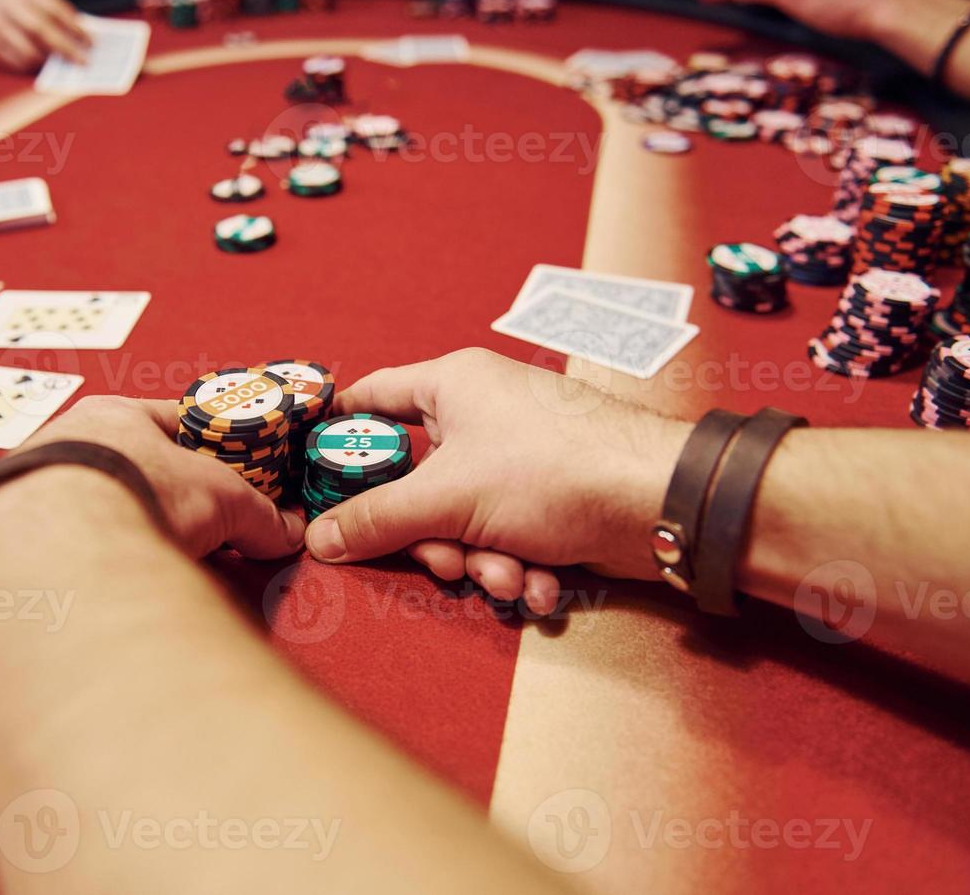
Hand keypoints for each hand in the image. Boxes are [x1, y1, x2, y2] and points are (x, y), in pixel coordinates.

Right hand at [0, 0, 90, 72]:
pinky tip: (43, 67)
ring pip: (26, 50)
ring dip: (48, 61)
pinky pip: (15, 61)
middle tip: (83, 61)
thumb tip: (83, 40)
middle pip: (40, 29)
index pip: (54, 9)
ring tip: (63, 66)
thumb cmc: (26, 3)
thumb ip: (59, 14)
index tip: (91, 42)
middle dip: (65, 48)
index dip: (74, 27)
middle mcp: (9, 5)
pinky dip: (32, 67)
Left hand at [19, 396, 304, 560]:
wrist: (57, 543)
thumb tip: (283, 533)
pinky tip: (114, 581)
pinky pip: (65, 549)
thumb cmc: (125, 490)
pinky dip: (92, 563)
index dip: (208, 446)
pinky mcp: (16, 545)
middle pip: (133, 469)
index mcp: (112, 415)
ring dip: (124, 530)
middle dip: (166, 498)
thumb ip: (257, 515)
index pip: (171, 422)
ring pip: (93, 508)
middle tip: (197, 527)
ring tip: (157, 560)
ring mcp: (35, 494)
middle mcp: (65, 447)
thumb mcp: (219, 496)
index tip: (229, 468)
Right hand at [302, 349, 691, 614]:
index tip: (310, 472)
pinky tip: (543, 583)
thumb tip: (317, 538)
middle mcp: (484, 414)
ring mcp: (519, 457)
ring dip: (482, 562)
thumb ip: (376, 519)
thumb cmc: (551, 471)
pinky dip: (520, 565)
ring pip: (464, 520)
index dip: (339, 433)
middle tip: (445, 562)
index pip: (373, 397)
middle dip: (433, 538)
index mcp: (452, 386)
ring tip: (512, 576)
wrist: (658, 503)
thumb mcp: (447, 499)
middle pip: (418, 482)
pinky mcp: (550, 498)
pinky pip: (508, 535)